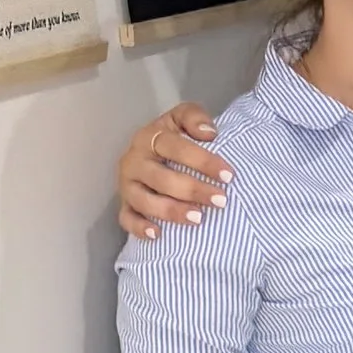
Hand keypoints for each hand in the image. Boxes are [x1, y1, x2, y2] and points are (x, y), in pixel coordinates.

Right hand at [120, 103, 230, 237]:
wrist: (151, 151)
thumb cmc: (174, 137)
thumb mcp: (182, 118)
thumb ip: (194, 117)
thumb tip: (209, 133)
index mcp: (149, 138)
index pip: (175, 148)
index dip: (202, 161)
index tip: (228, 175)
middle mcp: (134, 161)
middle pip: (161, 178)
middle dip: (193, 190)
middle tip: (220, 200)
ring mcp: (127, 185)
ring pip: (144, 200)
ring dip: (171, 211)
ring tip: (198, 218)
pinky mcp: (124, 204)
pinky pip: (127, 218)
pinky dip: (140, 227)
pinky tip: (158, 234)